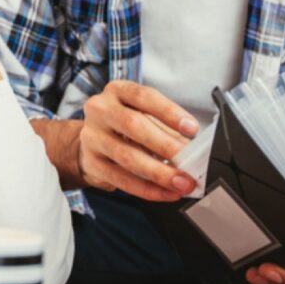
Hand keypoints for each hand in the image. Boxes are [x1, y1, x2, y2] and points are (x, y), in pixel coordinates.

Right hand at [78, 80, 200, 200]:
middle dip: (166, 146)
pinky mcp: (91, 163)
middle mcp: (100, 110)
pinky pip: (121, 179)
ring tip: (182, 183)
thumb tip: (193, 150)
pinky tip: (166, 193)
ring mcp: (92, 137)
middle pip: (133, 125)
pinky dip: (147, 189)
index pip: (144, 96)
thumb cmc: (124, 126)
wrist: (92, 143)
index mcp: (117, 91)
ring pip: (127, 156)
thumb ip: (167, 128)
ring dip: (159, 173)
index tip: (192, 129)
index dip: (169, 112)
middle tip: (190, 163)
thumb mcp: (144, 116)